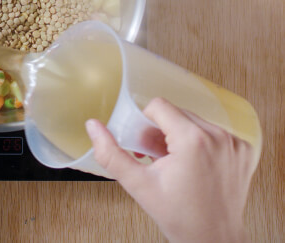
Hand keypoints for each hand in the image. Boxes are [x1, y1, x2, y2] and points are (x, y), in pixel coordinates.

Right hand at [86, 98, 256, 242]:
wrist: (214, 241)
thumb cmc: (180, 217)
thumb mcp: (138, 185)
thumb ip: (111, 154)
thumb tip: (93, 126)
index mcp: (193, 140)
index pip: (158, 106)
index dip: (145, 124)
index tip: (145, 147)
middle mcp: (218, 136)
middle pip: (176, 113)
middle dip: (161, 132)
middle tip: (157, 159)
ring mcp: (233, 143)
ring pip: (194, 121)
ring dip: (180, 136)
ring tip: (175, 164)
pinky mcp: (243, 150)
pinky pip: (213, 132)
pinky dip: (200, 144)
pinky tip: (194, 166)